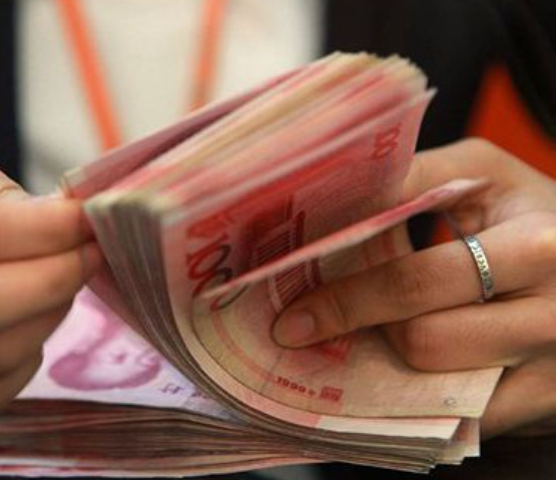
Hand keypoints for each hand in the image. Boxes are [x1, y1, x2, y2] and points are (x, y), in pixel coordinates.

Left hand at [273, 138, 555, 437]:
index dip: (346, 301)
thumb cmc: (530, 208)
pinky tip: (398, 370)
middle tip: (311, 327)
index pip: (416, 282)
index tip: (293, 319)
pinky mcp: (549, 402)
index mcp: (536, 245)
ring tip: (362, 332)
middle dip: (359, 332)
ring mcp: (554, 369)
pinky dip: (421, 400)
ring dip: (386, 361)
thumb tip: (331, 205)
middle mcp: (554, 316)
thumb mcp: (484, 174)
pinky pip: (465, 421)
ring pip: (437, 387)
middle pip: (422, 342)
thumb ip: (415, 179)